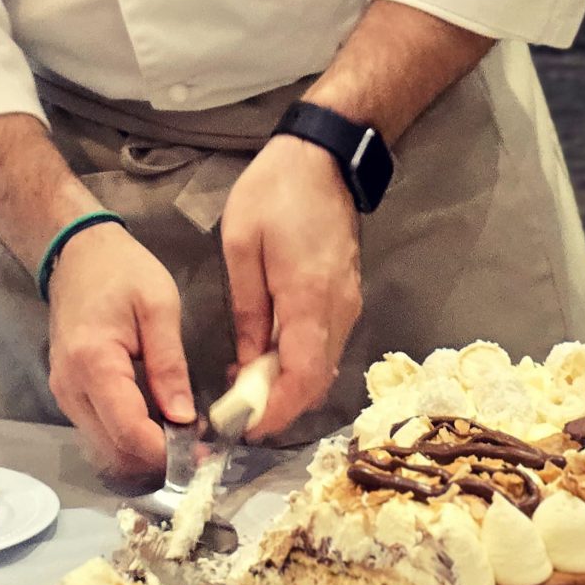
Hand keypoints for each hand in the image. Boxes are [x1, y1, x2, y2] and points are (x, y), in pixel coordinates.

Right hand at [47, 221, 194, 478]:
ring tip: (182, 437)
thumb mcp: (159, 305)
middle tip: (198, 449)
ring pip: (104, 447)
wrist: (76, 252)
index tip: (202, 453)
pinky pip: (98, 430)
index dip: (166, 451)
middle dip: (157, 459)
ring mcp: (64, 393)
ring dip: (142, 451)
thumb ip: (170, 363)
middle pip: (113, 450)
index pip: (128, 431)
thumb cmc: (121, 270)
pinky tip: (156, 423)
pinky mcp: (68, 392)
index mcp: (93, 362)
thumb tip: (185, 419)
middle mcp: (71, 387)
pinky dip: (127, 437)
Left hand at [219, 133, 361, 435]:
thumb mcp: (242, 246)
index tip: (245, 428)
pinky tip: (268, 356)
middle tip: (236, 412)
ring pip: (324, 366)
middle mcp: (338, 310)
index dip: (276, 412)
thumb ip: (248, 311)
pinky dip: (301, 362)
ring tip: (244, 386)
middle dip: (279, 406)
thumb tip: (247, 367)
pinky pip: (327, 345)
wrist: (322, 157)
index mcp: (309, 299)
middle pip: (317, 381)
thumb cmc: (274, 192)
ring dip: (289, 386)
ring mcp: (348, 303)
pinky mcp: (348, 295)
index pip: (302, 378)